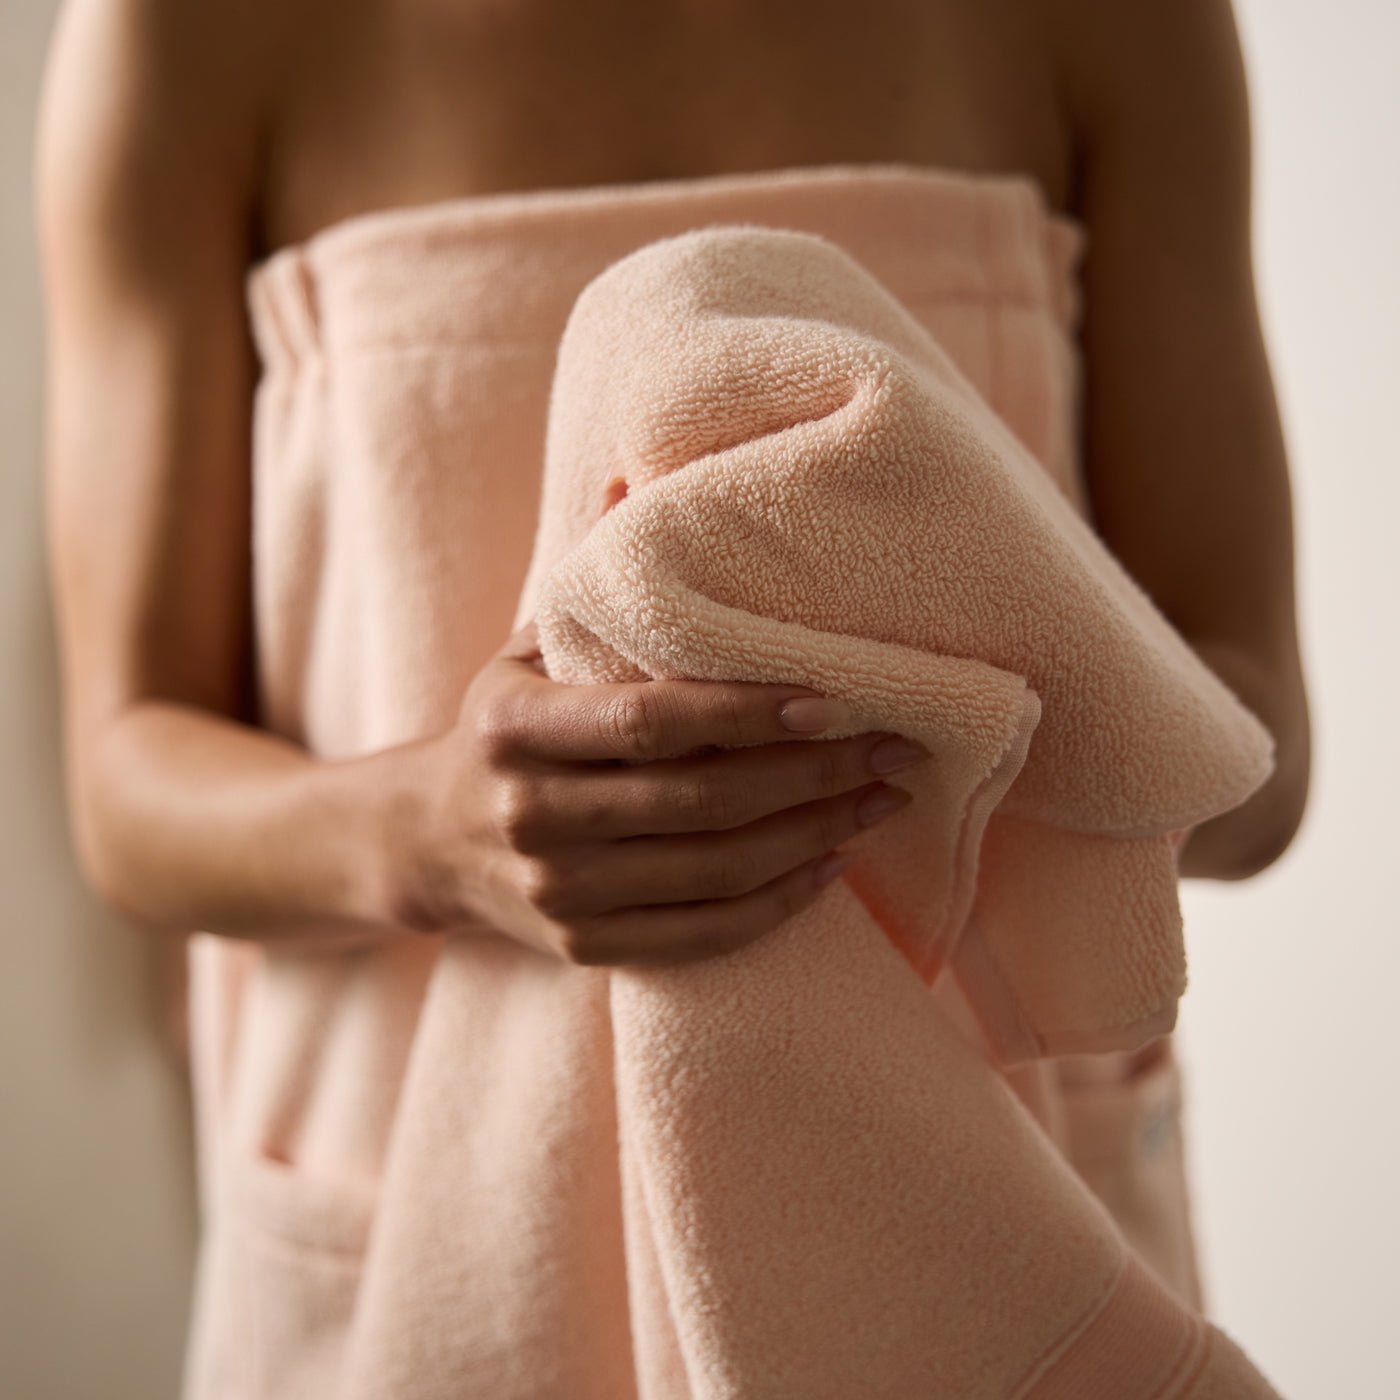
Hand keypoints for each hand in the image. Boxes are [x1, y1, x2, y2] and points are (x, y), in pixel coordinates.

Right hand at [393, 619, 929, 967]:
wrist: (426, 841)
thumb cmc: (503, 726)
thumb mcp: (527, 647)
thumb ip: (592, 582)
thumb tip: (637, 480)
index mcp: (516, 728)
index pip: (650, 721)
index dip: (747, 713)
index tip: (836, 698)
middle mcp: (531, 815)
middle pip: (698, 802)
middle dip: (812, 776)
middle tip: (897, 749)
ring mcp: (558, 892)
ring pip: (713, 874)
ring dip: (815, 838)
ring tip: (882, 801)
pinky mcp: (584, 946)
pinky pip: (702, 935)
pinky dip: (778, 904)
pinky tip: (832, 864)